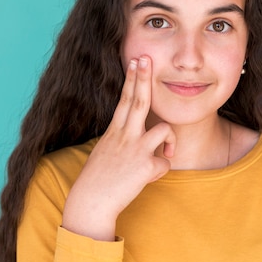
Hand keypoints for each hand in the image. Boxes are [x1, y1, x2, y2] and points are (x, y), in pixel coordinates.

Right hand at [62, 56, 174, 240]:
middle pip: (139, 101)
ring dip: (170, 141)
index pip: (125, 99)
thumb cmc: (98, 179)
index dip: (132, 79)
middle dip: (144, 78)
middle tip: (148, 59)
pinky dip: (161, 170)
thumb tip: (138, 140)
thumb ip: (122, 141)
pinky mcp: (145, 166)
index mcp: (115, 131)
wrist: (91, 202)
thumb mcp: (106, 152)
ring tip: (165, 153)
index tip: (136, 61)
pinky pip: (166, 163)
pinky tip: (149, 178)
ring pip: (164, 129)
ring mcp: (135, 149)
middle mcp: (125, 136)